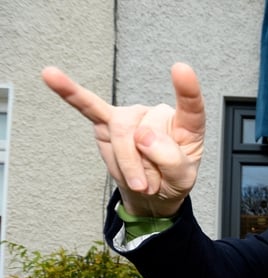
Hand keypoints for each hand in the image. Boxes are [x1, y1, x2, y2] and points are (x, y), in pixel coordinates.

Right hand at [41, 63, 204, 216]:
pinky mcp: (106, 123)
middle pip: (142, 131)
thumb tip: (144, 135)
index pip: (190, 106)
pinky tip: (52, 76)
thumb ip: (171, 159)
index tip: (181, 69)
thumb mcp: (182, 179)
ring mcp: (131, 117)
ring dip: (125, 163)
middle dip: (142, 166)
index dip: (186, 89)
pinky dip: (70, 93)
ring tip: (137, 182)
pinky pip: (87, 106)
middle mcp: (157, 115)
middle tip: (149, 185)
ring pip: (120, 131)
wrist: (151, 194)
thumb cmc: (172, 180)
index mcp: (185, 126)